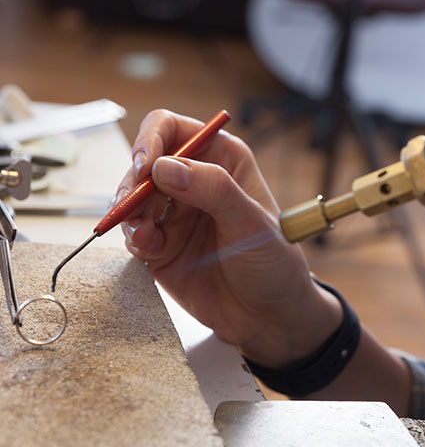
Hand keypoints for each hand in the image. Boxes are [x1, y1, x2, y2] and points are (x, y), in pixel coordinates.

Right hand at [116, 109, 340, 367]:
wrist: (268, 316)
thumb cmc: (273, 263)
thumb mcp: (251, 223)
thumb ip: (213, 190)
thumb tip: (165, 167)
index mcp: (222, 160)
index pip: (173, 129)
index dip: (153, 140)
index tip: (146, 165)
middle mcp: (194, 180)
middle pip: (144, 162)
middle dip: (134, 182)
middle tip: (132, 204)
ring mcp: (174, 212)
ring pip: (131, 197)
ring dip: (129, 212)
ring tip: (144, 234)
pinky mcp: (159, 244)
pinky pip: (132, 231)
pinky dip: (133, 237)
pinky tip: (146, 248)